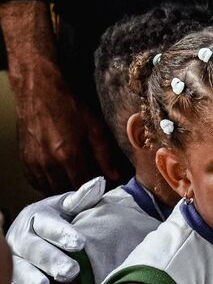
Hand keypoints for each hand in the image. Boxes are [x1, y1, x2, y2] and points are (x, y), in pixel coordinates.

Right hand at [0, 0, 119, 193]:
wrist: (39, 90)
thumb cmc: (69, 105)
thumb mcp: (95, 128)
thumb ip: (105, 155)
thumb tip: (116, 176)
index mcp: (68, 156)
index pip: (84, 187)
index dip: (97, 190)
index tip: (108, 189)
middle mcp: (48, 164)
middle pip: (67, 192)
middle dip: (82, 194)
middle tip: (95, 188)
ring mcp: (33, 163)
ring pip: (50, 190)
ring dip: (65, 191)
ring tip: (79, 183)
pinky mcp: (25, 160)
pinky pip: (37, 183)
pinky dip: (49, 185)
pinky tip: (61, 178)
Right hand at [6, 177, 105, 283]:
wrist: (42, 233)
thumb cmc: (62, 218)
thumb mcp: (70, 207)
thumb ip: (83, 198)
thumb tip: (98, 182)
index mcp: (37, 215)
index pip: (49, 224)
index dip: (63, 234)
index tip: (81, 244)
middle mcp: (20, 236)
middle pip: (34, 249)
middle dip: (51, 261)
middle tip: (71, 272)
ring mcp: (13, 257)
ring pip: (19, 269)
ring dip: (30, 280)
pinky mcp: (10, 275)